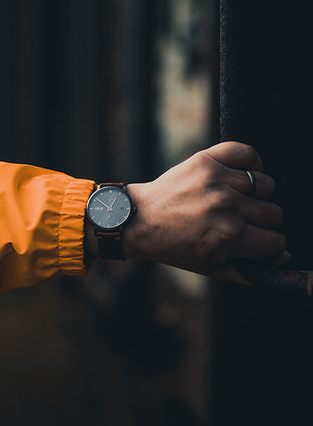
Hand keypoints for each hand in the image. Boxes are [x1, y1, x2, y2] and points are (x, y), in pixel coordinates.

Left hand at [123, 141, 288, 284]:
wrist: (140, 219)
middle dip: (262, 223)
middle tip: (241, 222)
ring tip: (236, 199)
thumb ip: (250, 272)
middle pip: (274, 213)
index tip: (256, 242)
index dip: (268, 245)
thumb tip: (285, 257)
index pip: (277, 241)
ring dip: (256, 195)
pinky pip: (247, 153)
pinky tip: (240, 175)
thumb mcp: (211, 268)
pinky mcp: (206, 161)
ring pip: (266, 185)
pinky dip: (250, 162)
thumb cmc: (175, 247)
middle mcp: (227, 208)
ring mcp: (217, 181)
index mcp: (229, 237)